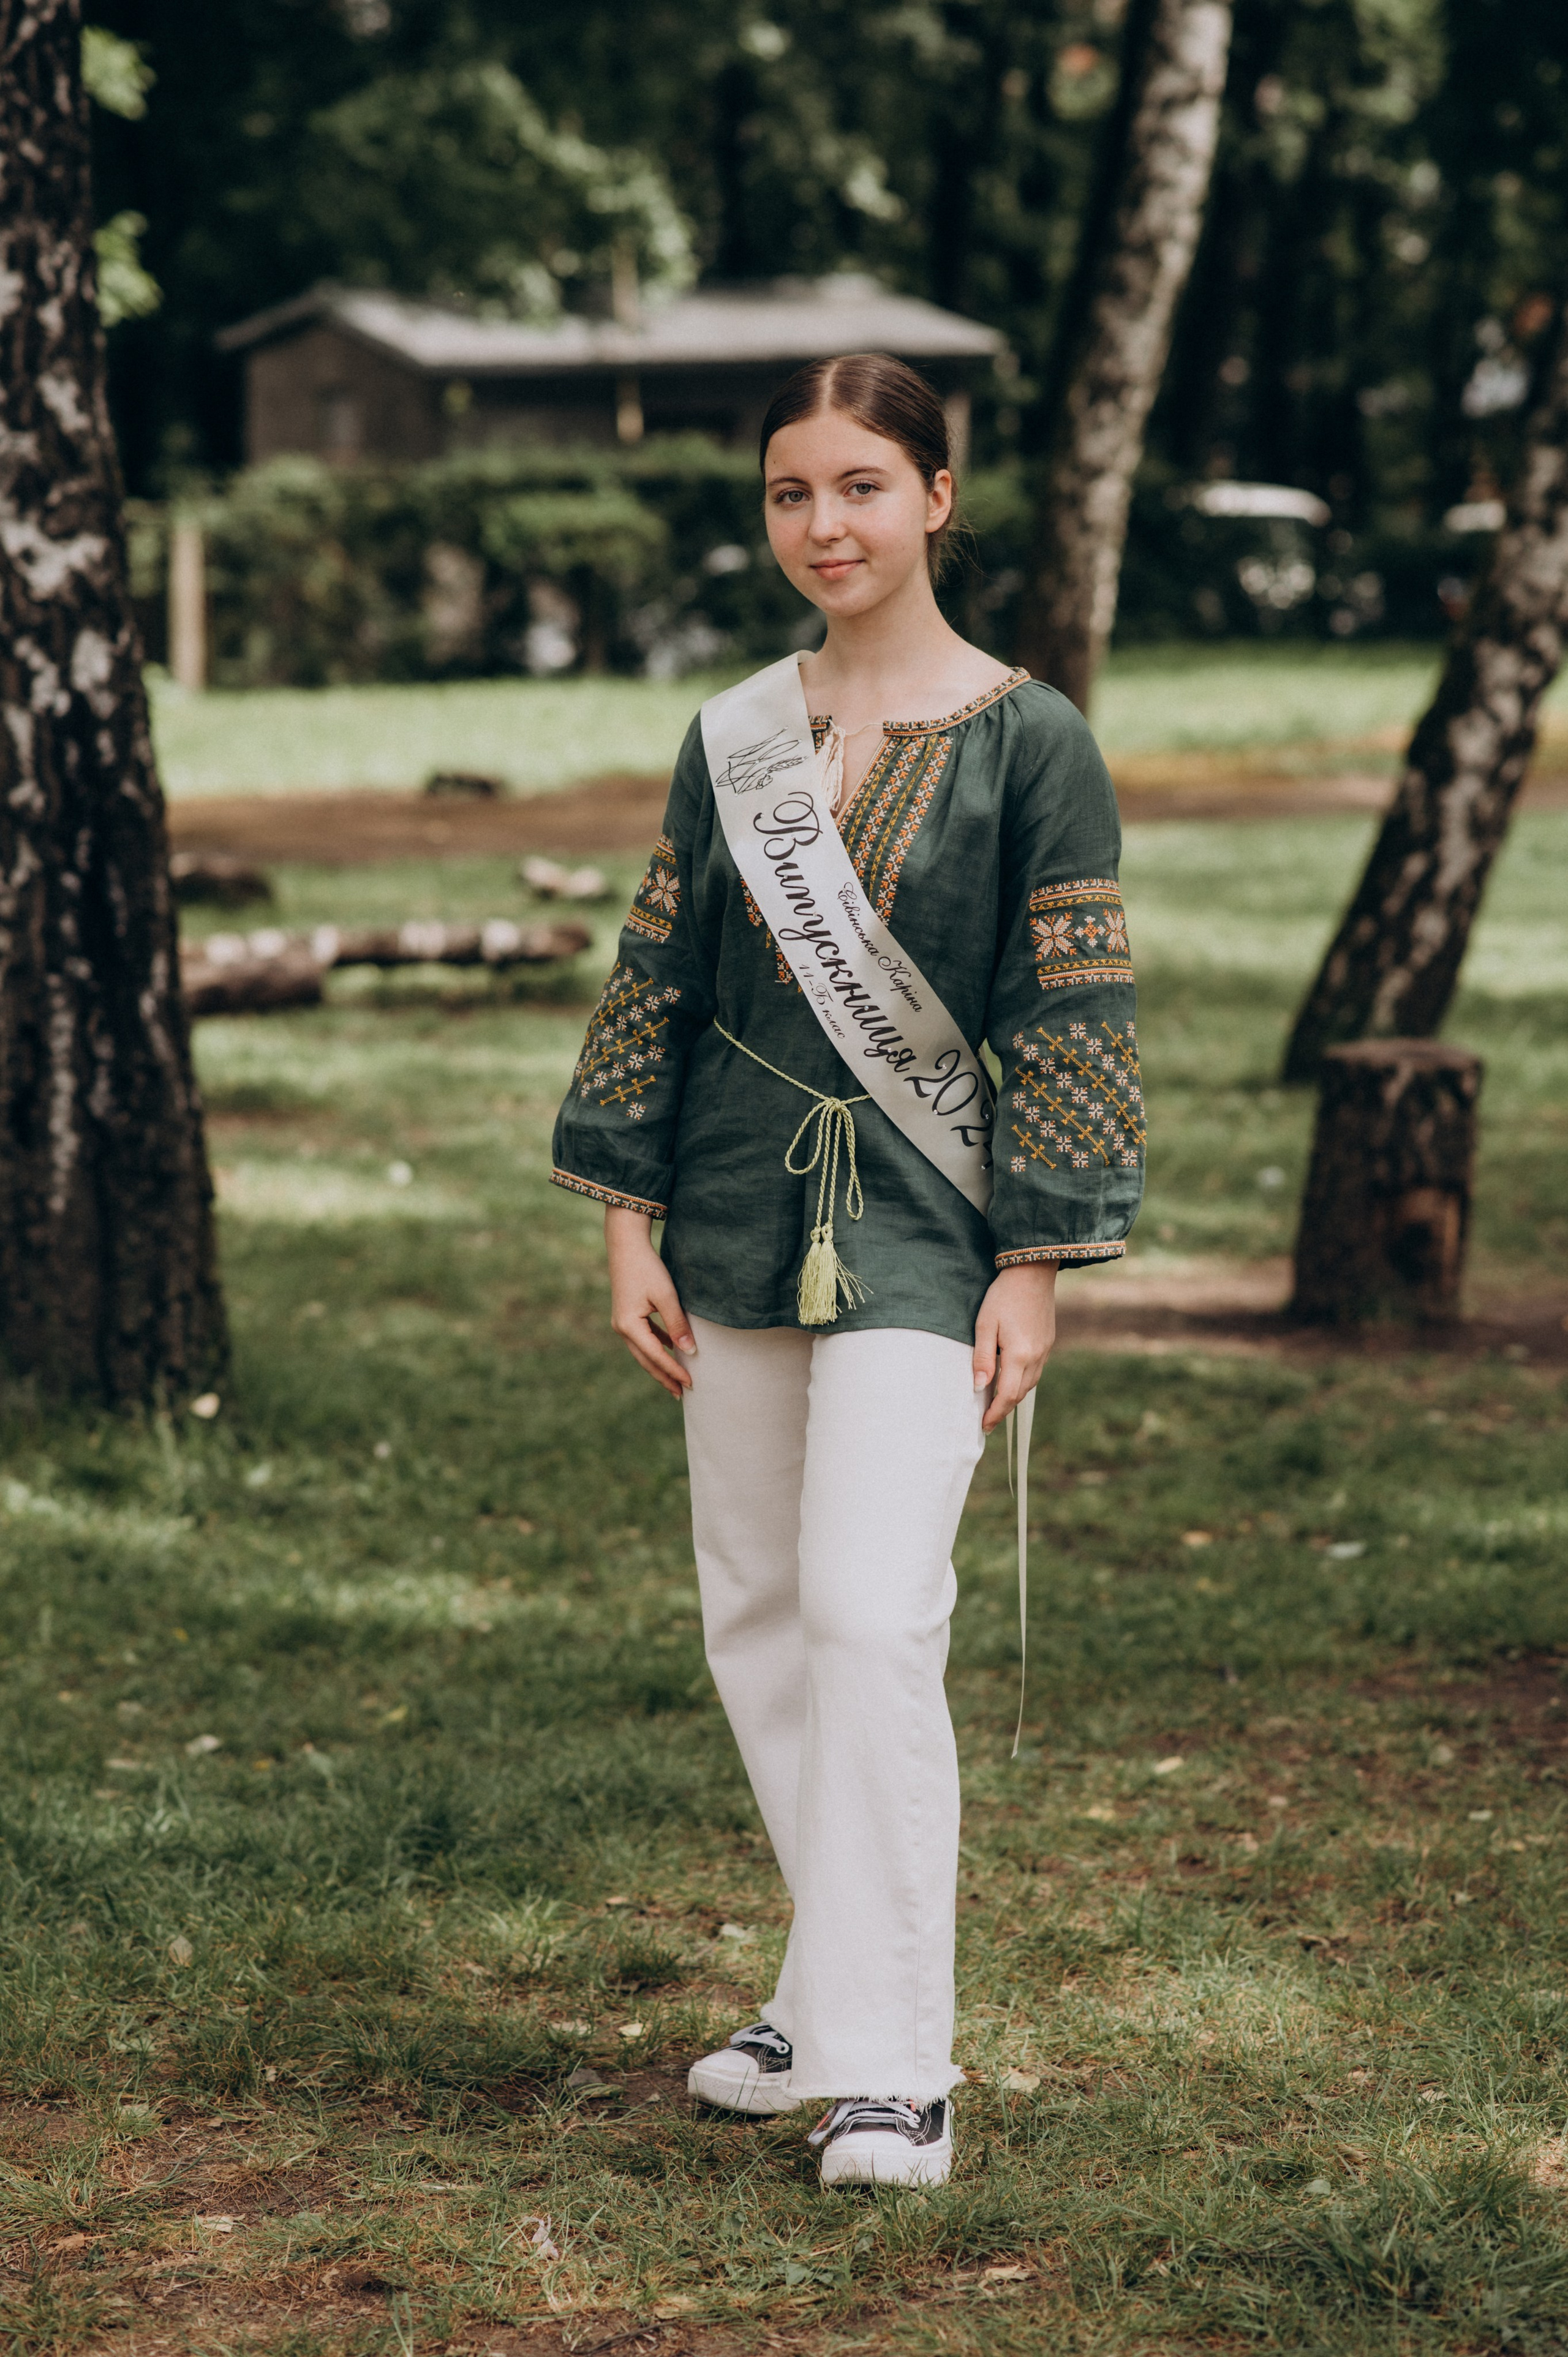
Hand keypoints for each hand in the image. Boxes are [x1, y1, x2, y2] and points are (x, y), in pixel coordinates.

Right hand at [605, 1207, 696, 1398]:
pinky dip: (657, 1348)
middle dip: (664, 1377)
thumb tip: (690, 1351)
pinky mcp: (626, 1316)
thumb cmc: (647, 1268)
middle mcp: (621, 1328)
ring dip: (660, 1366)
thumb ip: (677, 1325)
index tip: (691, 1383)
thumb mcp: (666, 1296)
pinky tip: (671, 1351)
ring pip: (643, 1352)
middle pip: (646, 1361)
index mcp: (629, 1326)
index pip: (656, 1356)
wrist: (626, 1246)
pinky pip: (643, 1339)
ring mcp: (621, 1323)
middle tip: (681, 1393)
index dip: (674, 1371)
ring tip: (677, 1380)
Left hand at [972, 1261, 1057, 1434]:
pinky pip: (1035, 1372)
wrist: (1032, 1273)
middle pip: (1019, 1395)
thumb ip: (983, 1358)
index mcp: (1019, 1355)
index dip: (994, 1414)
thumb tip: (978, 1387)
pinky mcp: (1048, 1343)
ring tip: (996, 1404)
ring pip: (1029, 1385)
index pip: (1006, 1396)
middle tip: (987, 1421)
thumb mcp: (984, 1325)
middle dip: (1003, 1410)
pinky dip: (1022, 1382)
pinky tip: (1011, 1380)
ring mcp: (1045, 1351)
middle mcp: (1036, 1358)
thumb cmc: (1003, 1296)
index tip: (983, 1426)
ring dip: (1013, 1397)